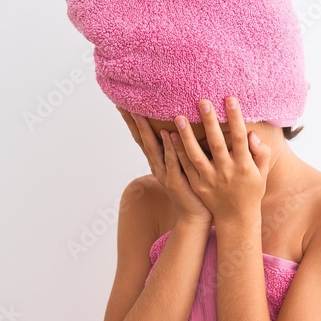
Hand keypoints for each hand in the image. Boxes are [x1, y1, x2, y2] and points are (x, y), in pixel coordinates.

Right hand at [117, 106, 213, 226]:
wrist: (196, 216)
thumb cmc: (193, 189)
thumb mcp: (184, 165)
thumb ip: (180, 148)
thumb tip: (182, 127)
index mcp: (158, 162)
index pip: (143, 138)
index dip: (134, 122)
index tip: (124, 104)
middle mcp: (158, 167)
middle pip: (143, 141)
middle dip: (134, 122)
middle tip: (125, 104)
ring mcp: (165, 174)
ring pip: (154, 148)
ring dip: (147, 131)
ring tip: (140, 114)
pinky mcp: (176, 182)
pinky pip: (173, 161)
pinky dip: (170, 147)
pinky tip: (168, 134)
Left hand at [172, 96, 270, 223]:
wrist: (237, 218)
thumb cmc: (251, 191)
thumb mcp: (262, 173)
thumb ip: (261, 153)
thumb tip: (252, 135)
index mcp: (244, 166)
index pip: (240, 138)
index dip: (235, 118)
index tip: (230, 99)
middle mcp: (226, 172)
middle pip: (217, 143)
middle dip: (210, 122)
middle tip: (203, 101)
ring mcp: (210, 180)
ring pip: (196, 155)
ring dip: (186, 136)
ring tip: (179, 117)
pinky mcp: (198, 185)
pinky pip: (186, 167)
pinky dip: (177, 152)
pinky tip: (169, 136)